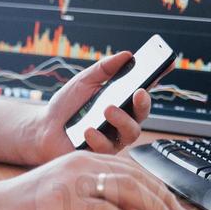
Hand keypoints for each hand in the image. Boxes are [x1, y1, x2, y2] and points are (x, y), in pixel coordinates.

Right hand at [0, 150, 190, 209]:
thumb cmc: (28, 207)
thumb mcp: (71, 199)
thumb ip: (100, 201)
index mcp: (84, 159)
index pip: (132, 169)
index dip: (158, 187)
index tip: (175, 206)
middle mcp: (81, 164)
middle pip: (135, 176)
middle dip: (163, 197)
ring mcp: (72, 180)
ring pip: (125, 188)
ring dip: (153, 207)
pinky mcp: (63, 200)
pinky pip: (103, 209)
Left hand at [21, 51, 152, 164]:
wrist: (44, 128)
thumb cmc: (67, 105)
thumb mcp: (85, 81)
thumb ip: (105, 68)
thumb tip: (127, 55)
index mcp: (121, 101)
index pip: (143, 89)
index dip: (158, 77)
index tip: (166, 64)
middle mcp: (122, 121)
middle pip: (142, 114)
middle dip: (144, 103)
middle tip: (138, 93)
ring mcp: (114, 138)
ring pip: (130, 133)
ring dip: (121, 120)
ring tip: (107, 109)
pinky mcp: (102, 154)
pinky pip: (108, 148)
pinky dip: (98, 137)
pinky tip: (87, 130)